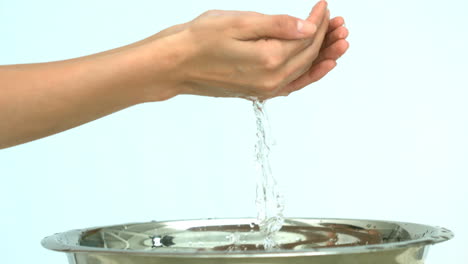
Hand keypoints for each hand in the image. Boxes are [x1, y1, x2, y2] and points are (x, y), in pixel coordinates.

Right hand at [138, 1, 338, 100]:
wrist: (175, 65)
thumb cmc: (199, 40)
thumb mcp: (239, 23)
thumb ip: (276, 26)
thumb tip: (306, 28)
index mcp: (269, 60)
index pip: (306, 38)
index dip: (318, 20)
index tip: (324, 4)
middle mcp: (271, 80)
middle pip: (309, 55)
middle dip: (325, 36)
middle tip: (338, 20)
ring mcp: (264, 89)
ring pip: (304, 70)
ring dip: (323, 55)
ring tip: (339, 42)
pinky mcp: (257, 92)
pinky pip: (291, 85)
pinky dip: (308, 75)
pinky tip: (319, 67)